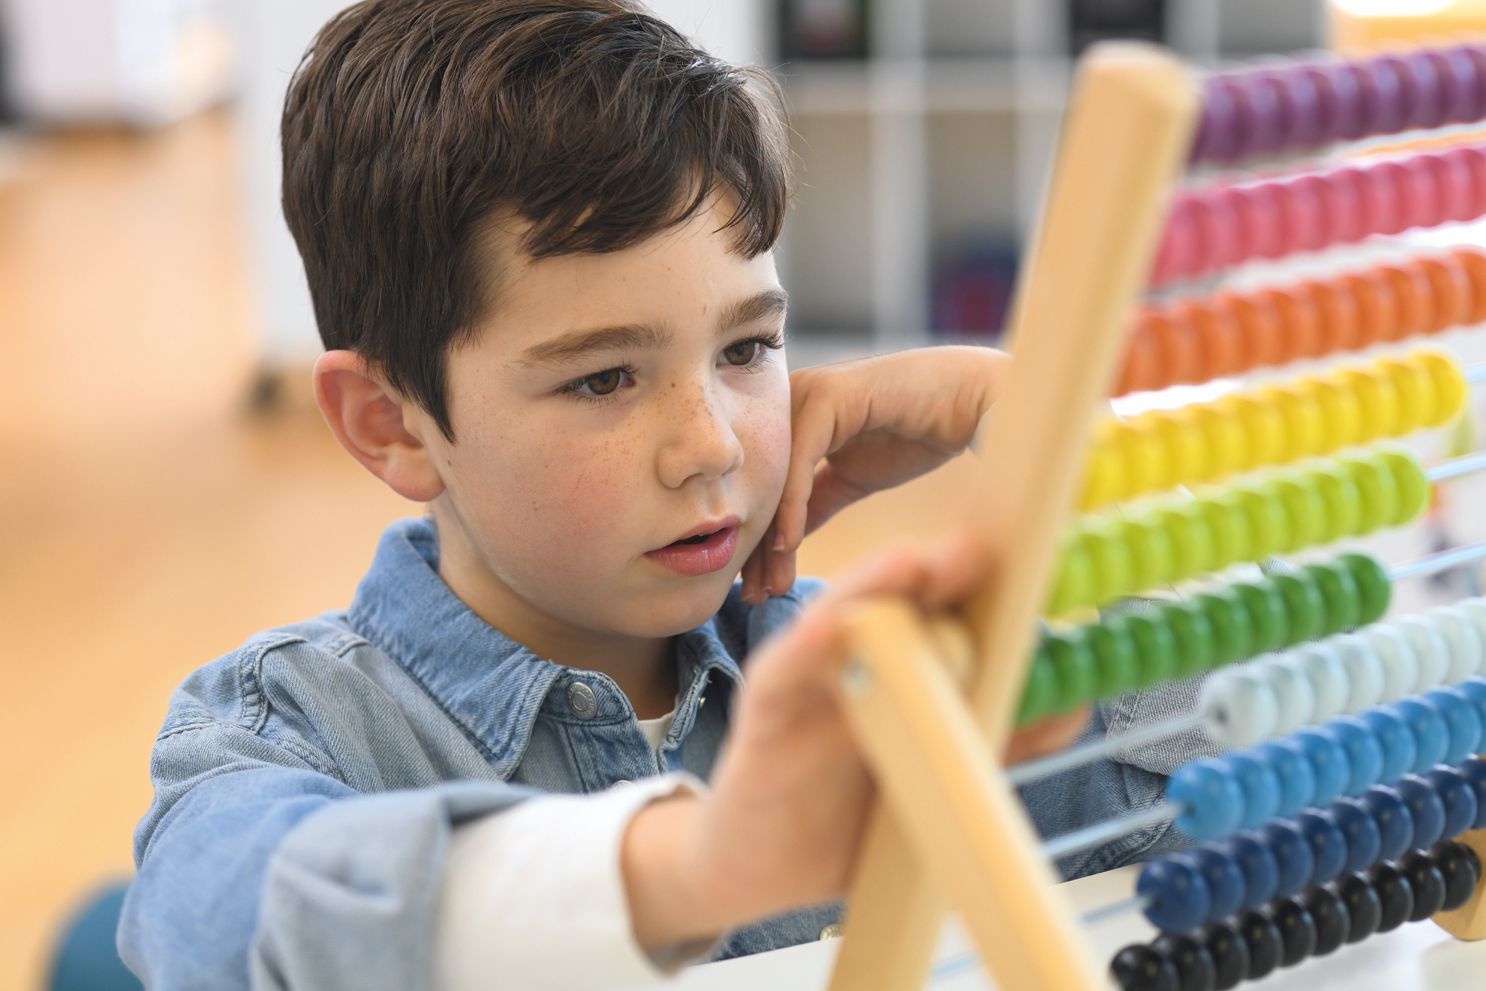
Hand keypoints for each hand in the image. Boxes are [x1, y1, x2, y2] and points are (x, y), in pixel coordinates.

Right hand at [622, 530, 1087, 951]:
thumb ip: (996, 741)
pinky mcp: (765, 713)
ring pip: (839, 621)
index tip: (1032, 559)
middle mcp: (853, 658)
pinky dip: (809, 646)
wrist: (757, 865)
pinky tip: (832, 628)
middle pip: (895, 601)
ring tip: (912, 562)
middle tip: (975, 550)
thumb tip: (1072, 708)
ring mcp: (807, 680)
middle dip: (937, 572)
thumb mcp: (933, 776)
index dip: (980, 583)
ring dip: (873, 587)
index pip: (940, 610)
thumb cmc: (847, 814)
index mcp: (899, 666)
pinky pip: (785, 673)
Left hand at [741, 346, 1009, 603]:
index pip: (763, 488)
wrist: (967, 403)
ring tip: (768, 584)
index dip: (758, 541)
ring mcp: (805, 394)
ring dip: (770, 536)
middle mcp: (789, 400)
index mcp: (791, 415)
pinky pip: (800, 461)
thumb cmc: (917, 433)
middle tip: (753, 597)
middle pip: (761, 484)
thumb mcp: (853, 478)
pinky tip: (788, 545)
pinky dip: (792, 506)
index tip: (755, 591)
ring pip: (775, 478)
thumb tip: (782, 542)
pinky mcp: (826, 396)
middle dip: (756, 545)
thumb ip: (815, 501)